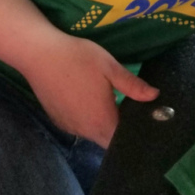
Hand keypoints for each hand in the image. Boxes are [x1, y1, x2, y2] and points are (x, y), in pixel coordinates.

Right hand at [22, 31, 158, 146]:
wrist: (40, 54)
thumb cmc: (78, 58)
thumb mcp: (109, 67)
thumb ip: (132, 85)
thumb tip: (155, 97)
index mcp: (101, 120)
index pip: (122, 140)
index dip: (133, 132)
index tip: (142, 118)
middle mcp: (85, 130)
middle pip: (108, 140)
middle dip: (119, 129)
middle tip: (129, 108)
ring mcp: (69, 127)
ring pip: (93, 134)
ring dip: (102, 124)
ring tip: (111, 102)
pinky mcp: (58, 120)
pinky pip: (79, 127)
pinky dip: (87, 119)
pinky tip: (88, 100)